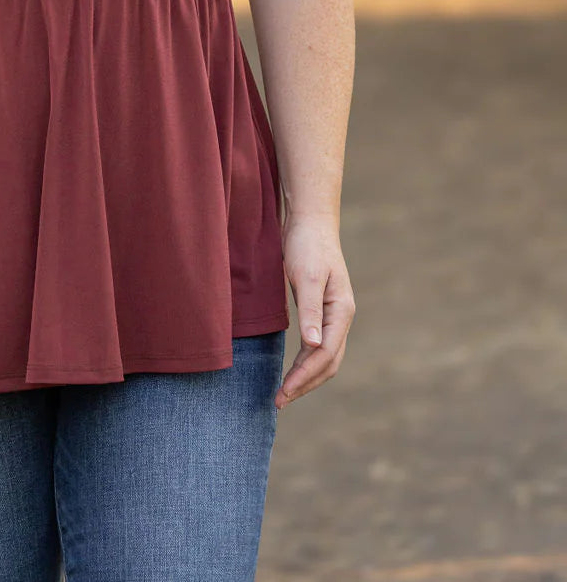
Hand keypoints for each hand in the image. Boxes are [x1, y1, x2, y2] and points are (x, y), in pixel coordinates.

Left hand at [275, 214, 354, 410]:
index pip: (325, 354)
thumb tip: (313, 345)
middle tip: (279, 401)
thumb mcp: (307, 276)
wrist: (310, 220)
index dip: (304, 376)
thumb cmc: (308, 245)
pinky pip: (317, 345)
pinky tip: (291, 368)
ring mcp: (334, 315)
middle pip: (328, 362)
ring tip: (283, 393)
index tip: (283, 392)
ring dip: (306, 376)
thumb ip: (311, 311)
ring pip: (324, 357)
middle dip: (305, 383)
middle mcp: (342, 317)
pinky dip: (305, 361)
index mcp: (342, 311)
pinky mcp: (322, 310)